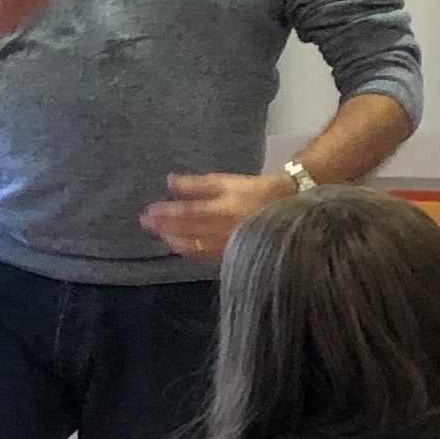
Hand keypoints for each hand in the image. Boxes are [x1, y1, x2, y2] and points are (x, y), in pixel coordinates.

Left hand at [141, 166, 288, 260]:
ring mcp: (229, 247)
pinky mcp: (235, 256)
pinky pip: (206, 257)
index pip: (186, 214)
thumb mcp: (229, 181)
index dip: (165, 214)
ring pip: (194, 249)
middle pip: (186, 233)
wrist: (294, 207)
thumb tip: (169, 182)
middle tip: (145, 224)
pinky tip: (182, 246)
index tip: (148, 212)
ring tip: (160, 235)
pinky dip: (190, 252)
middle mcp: (224, 231)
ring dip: (174, 242)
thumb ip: (198, 184)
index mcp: (223, 209)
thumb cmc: (260, 190)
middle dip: (164, 229)